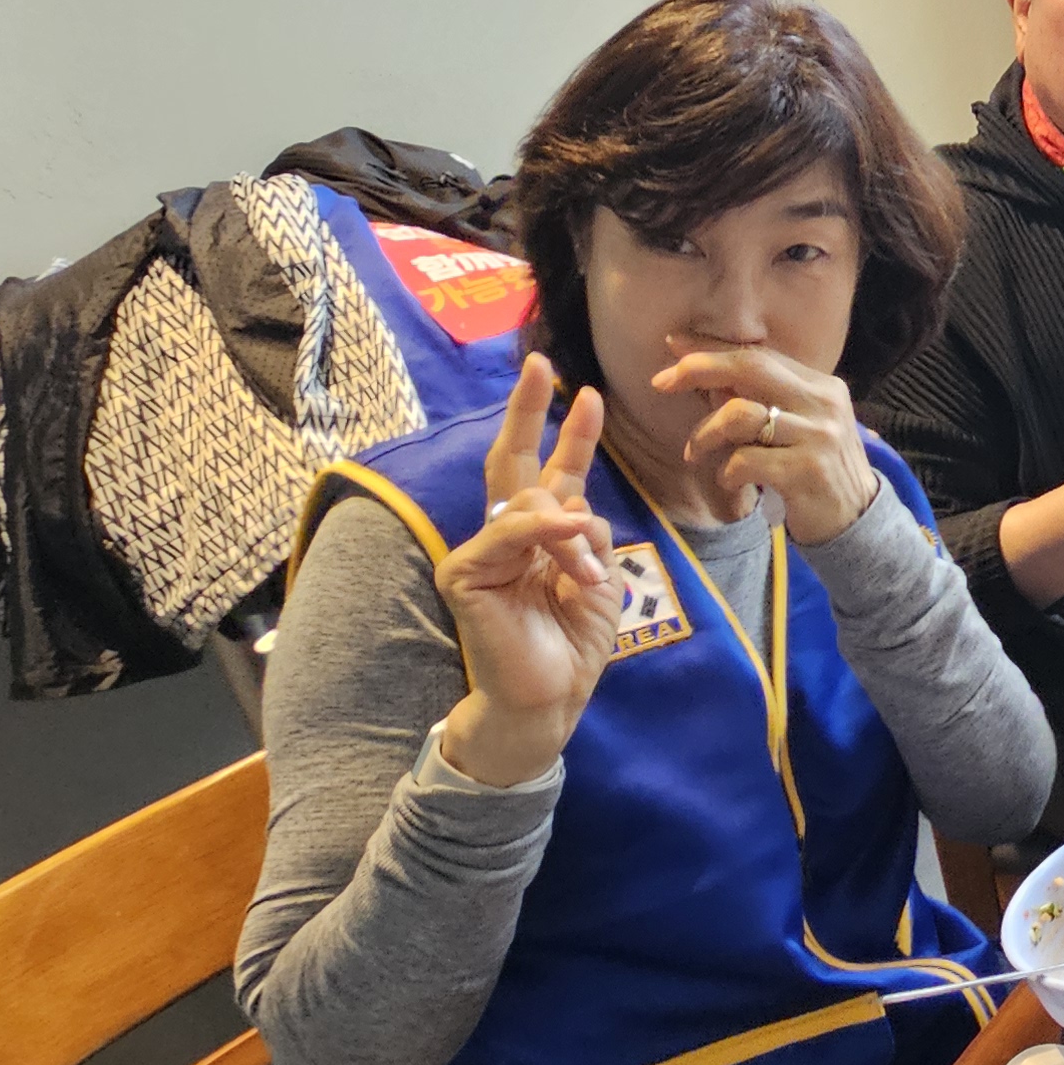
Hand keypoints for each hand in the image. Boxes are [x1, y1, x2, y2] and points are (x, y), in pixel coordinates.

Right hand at [434, 359, 622, 788]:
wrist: (549, 699)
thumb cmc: (572, 644)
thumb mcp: (599, 580)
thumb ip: (588, 535)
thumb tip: (574, 505)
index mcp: (541, 535)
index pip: (548, 472)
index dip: (567, 432)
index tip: (588, 392)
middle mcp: (507, 537)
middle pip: (510, 461)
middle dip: (528, 411)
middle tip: (541, 365)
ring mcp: (481, 553)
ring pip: (529, 505)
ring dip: (569, 533)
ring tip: (587, 575)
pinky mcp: (464, 575)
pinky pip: (506, 536)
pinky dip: (543, 534)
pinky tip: (567, 541)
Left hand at [653, 344, 880, 543]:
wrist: (857, 520)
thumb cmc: (814, 470)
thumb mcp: (796, 426)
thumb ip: (760, 400)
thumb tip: (702, 375)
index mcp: (821, 386)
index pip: (760, 355)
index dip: (712, 348)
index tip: (672, 343)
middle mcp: (823, 404)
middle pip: (751, 368)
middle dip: (699, 368)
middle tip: (662, 382)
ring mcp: (817, 436)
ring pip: (739, 416)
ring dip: (704, 435)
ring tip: (695, 454)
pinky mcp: (806, 471)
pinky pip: (744, 461)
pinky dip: (726, 473)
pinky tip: (732, 484)